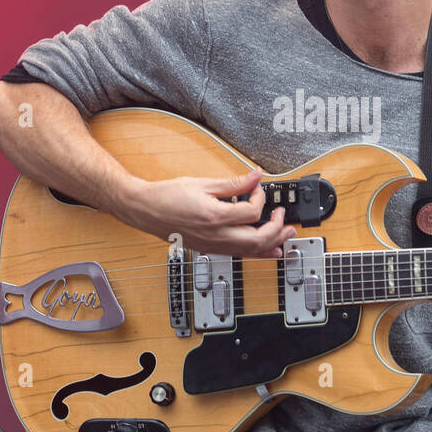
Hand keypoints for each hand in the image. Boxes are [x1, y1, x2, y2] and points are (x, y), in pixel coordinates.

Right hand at [121, 167, 295, 257]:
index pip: (252, 212)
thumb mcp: (203, 183)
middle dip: (278, 229)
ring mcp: (213, 246)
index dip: (261, 197)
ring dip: (272, 244)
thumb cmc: (167, 196)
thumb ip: (234, 183)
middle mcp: (215, 236)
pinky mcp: (210, 249)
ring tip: (286, 236)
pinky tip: (268, 250)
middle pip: (258, 240)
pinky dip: (257, 253)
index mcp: (214, 217)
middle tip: (284, 217)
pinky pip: (239, 254)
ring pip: (251, 252)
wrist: (145, 210)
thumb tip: (255, 176)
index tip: (258, 188)